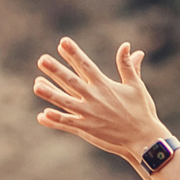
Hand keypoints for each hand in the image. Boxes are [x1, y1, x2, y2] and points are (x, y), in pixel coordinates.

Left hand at [33, 38, 162, 160]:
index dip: (74, 54)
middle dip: (56, 70)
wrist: (143, 137)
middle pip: (71, 81)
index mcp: (105, 86)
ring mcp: (90, 114)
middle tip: (42, 59)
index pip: (86, 66)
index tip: (62, 42)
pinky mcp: (88, 129)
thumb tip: (126, 46)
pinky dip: (56, 119)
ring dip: (50, 93)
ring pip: (65, 102)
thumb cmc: (141, 110)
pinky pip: (69, 123)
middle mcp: (95, 98)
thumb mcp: (135, 85)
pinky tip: (43, 114)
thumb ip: (127, 65)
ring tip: (36, 85)